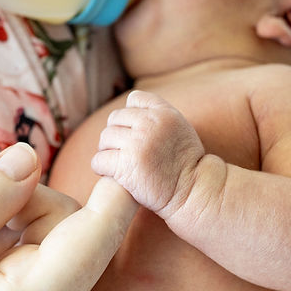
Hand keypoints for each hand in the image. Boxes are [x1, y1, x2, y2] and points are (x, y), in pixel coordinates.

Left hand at [92, 91, 204, 216]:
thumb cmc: (185, 163)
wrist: (192, 192)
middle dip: (116, 134)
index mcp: (164, 113)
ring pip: (104, 139)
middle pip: (114, 119)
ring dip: (107, 151)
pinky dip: (101, 167)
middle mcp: (149, 125)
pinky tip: (110, 173)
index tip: (135, 131)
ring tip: (117, 162)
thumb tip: (129, 103)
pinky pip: (98, 160)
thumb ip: (159, 114)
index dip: (130, 114)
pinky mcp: (125, 165)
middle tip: (121, 151)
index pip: (134, 98)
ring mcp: (136, 144)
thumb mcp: (180, 128)